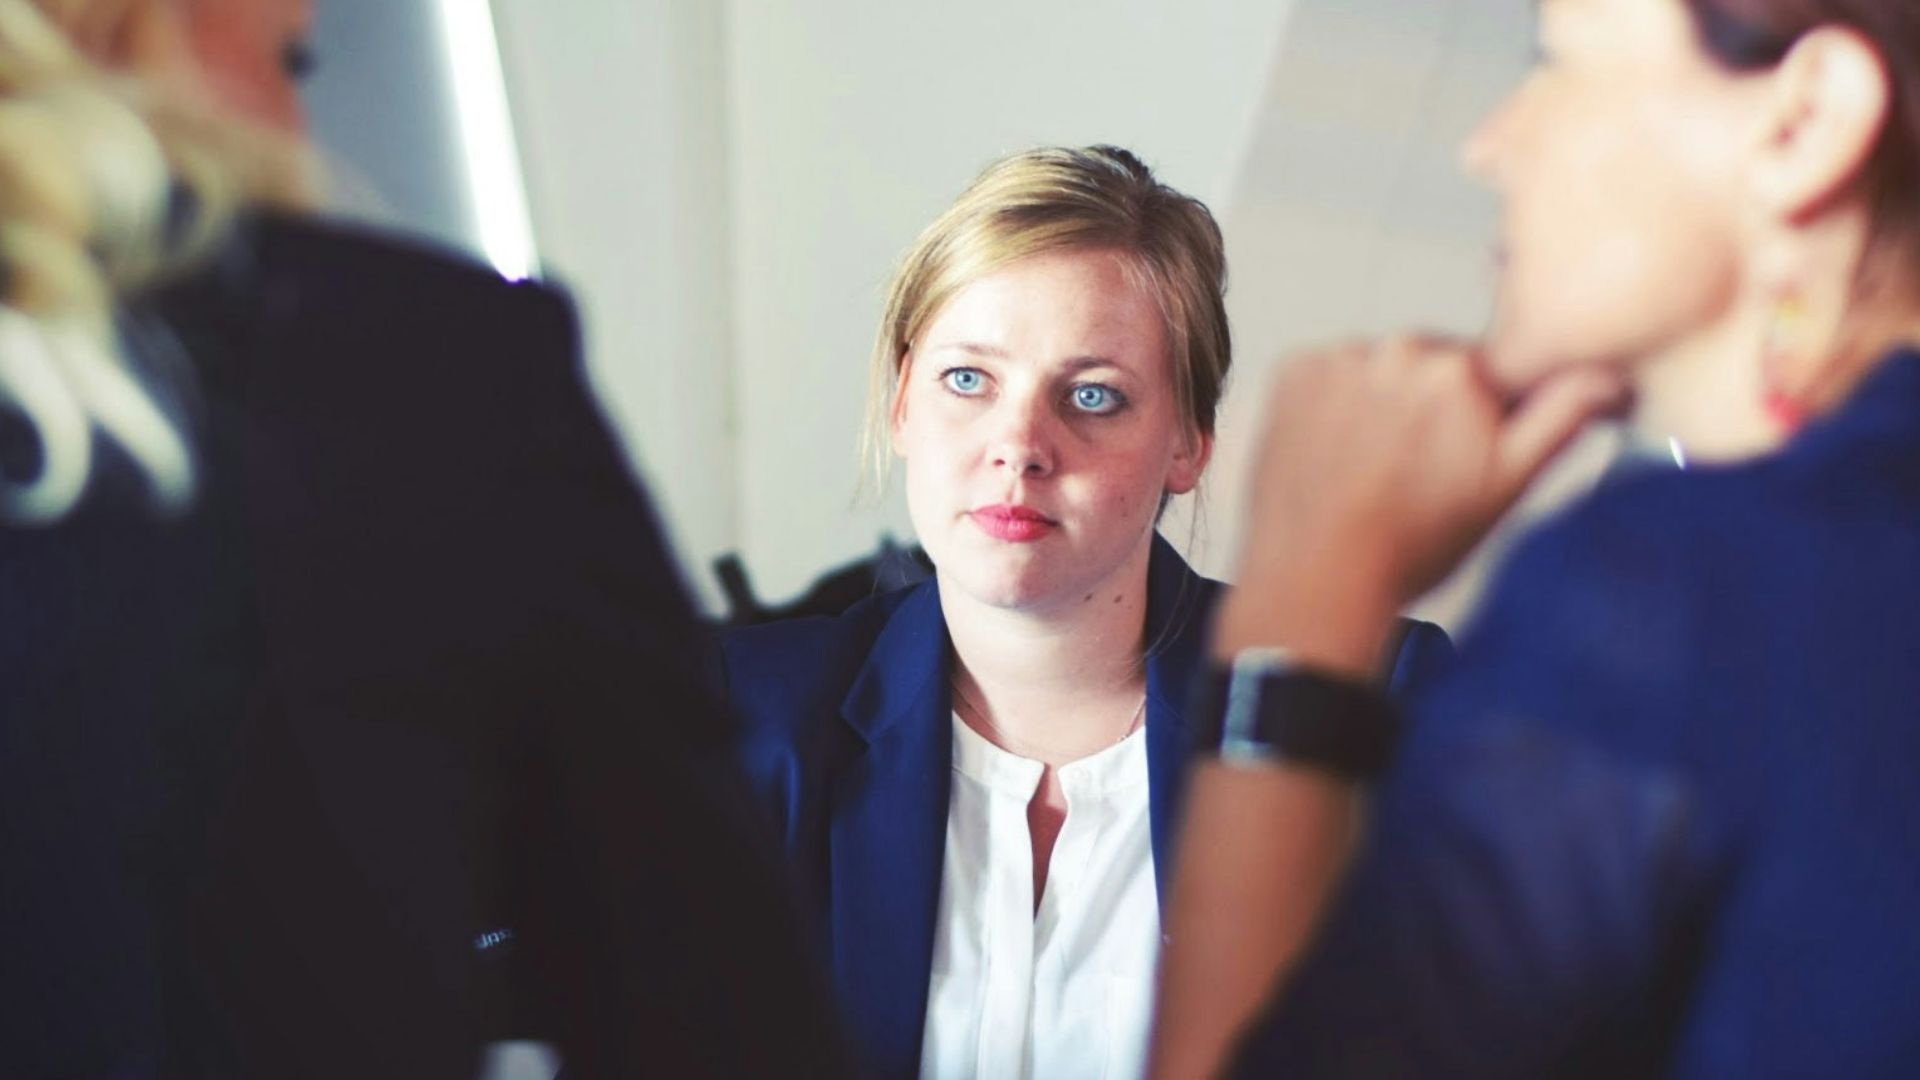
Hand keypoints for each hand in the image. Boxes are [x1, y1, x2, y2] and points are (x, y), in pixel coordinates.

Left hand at [1216, 335, 1625, 672]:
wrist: (1317, 577)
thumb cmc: (1410, 545)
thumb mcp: (1507, 486)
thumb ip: (1562, 417)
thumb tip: (1609, 375)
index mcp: (1462, 370)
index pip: (1490, 371)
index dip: (1483, 414)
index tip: (1464, 450)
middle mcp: (1399, 349)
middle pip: (1431, 366)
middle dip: (1431, 406)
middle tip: (1414, 471)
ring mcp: (1339, 358)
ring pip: (1379, 369)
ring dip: (1380, 403)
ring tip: (1371, 468)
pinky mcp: (1293, 371)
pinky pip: (1328, 374)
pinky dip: (1332, 404)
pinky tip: (1336, 454)